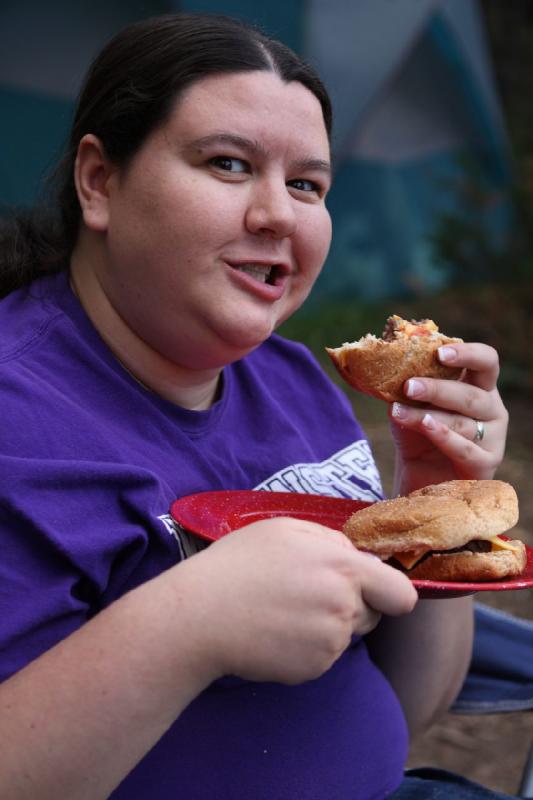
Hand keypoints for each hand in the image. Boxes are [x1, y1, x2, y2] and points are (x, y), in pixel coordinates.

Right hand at [184, 517, 416, 684]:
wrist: (201, 614)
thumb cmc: (239, 563)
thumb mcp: (285, 530)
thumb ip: (330, 540)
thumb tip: (355, 556)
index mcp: (343, 568)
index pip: (401, 594)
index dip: (390, 593)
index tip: (374, 591)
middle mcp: (344, 607)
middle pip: (373, 614)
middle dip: (352, 605)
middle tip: (308, 594)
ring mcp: (329, 642)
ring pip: (345, 634)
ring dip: (326, 625)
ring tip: (284, 611)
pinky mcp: (312, 669)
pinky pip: (323, 656)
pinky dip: (306, 647)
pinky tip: (276, 632)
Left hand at [389, 342, 507, 493]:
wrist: (418, 477)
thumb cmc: (417, 435)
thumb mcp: (410, 406)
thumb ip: (407, 386)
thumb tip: (389, 366)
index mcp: (479, 385)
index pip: (486, 361)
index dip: (467, 354)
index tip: (439, 353)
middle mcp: (492, 408)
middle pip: (471, 394)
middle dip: (437, 389)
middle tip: (408, 386)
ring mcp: (493, 437)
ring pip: (461, 422)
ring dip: (426, 416)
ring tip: (398, 411)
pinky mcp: (486, 464)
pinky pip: (464, 448)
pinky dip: (443, 436)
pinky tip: (426, 425)